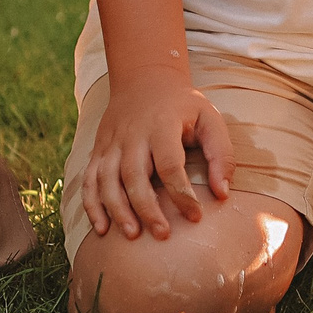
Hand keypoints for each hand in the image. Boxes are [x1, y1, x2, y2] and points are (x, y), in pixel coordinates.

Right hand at [79, 74, 234, 240]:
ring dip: (117, 209)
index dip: (182, 193)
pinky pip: (89, 180)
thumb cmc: (183, 106)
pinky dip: (92, 205)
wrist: (144, 78)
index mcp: (162, 125)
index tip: (196, 217)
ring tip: (133, 235)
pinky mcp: (98, 150)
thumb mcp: (209, 118)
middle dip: (146, 208)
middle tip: (162, 234)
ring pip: (106, 180)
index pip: (169, 164)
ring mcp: (111, 143)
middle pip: (133, 175)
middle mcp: (132, 135)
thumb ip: (221, 154)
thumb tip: (223, 194)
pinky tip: (101, 229)